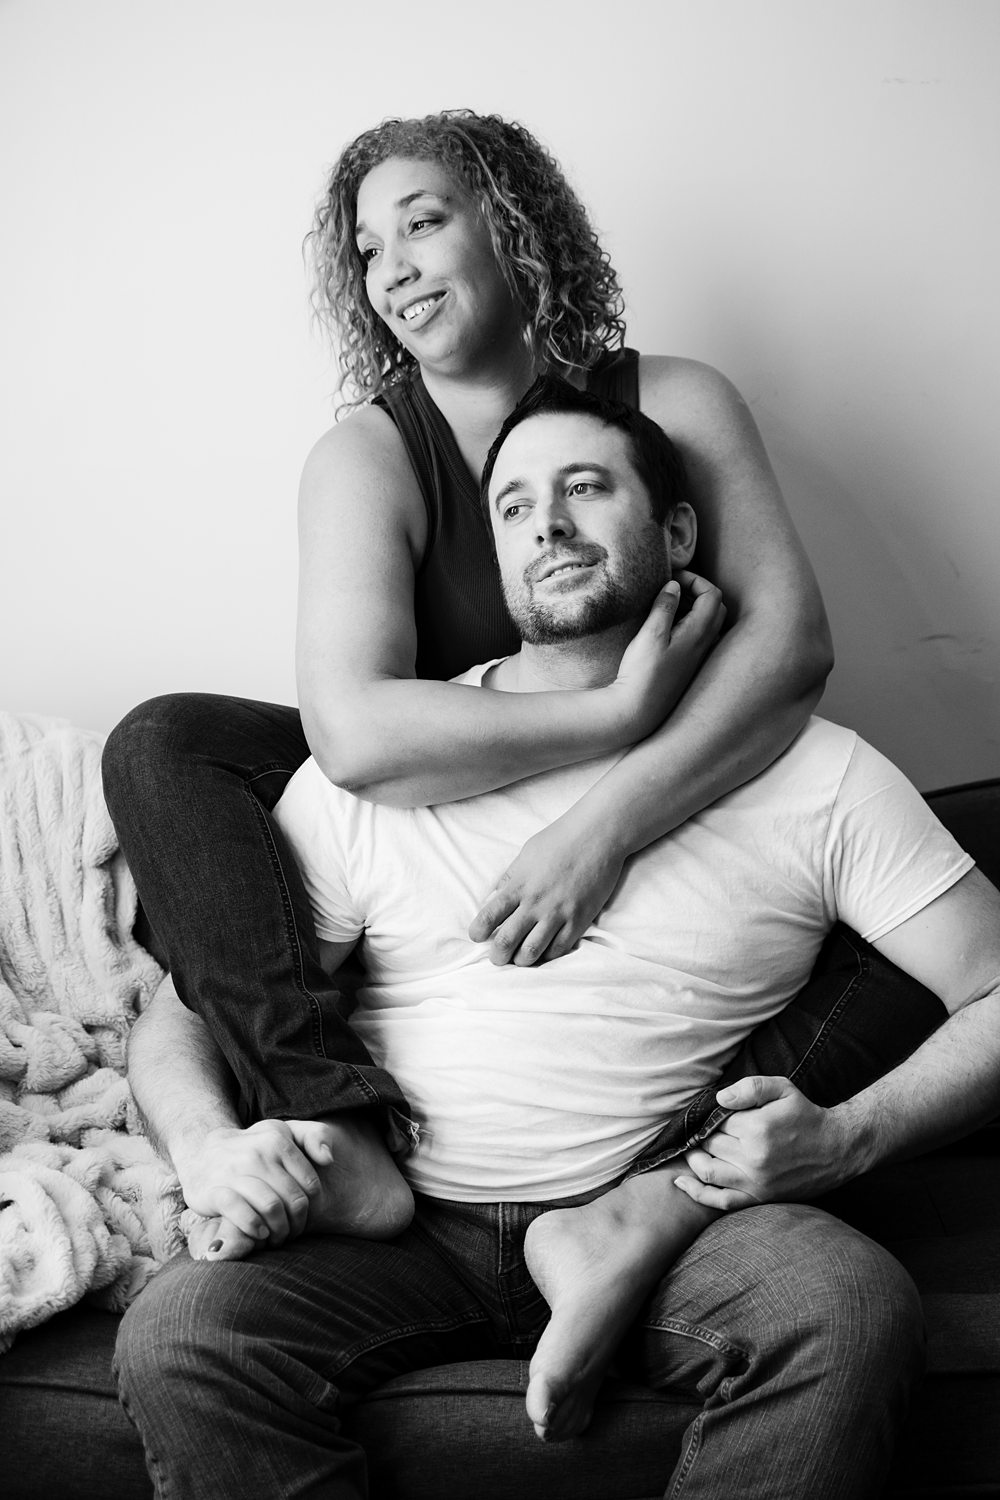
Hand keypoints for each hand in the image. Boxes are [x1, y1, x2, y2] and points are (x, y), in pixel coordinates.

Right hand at [175, 1117, 337, 1245]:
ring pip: (272, 1208)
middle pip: (293, 1199)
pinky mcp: (215, 1192)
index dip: (311, 1206)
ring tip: (277, 1237)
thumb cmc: (254, 1148)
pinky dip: (256, 1228)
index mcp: (277, 1138)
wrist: (203, 1154)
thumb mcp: (283, 1134)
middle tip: (291, 1233)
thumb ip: (313, 1136)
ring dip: (279, 1230)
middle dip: (297, 1224)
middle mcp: (257, 1152)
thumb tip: (329, 1159)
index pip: (310, 1184)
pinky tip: (259, 1233)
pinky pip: (244, 1215)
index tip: (303, 1215)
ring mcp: (234, 1172)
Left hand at [468, 812, 624, 964]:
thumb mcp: (525, 855)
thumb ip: (510, 879)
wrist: (596, 836)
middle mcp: (535, 903)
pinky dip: (547, 955)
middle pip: (506, 942)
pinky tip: (544, 951)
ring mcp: (558, 914)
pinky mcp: (579, 920)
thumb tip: (494, 898)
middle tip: (497, 956)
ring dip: (521, 961)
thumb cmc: (559, 840)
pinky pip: (558, 949)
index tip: (477, 936)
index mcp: (518, 885)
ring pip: (531, 953)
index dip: (477, 932)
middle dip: (497, 956)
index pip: (488, 917)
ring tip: (519, 958)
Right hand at [609, 572, 725, 741]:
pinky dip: (688, 623)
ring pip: (708, 622)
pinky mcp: (689, 666)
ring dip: (692, 608)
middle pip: (716, 607)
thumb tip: (675, 586)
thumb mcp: (651, 634)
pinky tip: (667, 628)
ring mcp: (699, 657)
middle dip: (697, 591)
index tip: (671, 579)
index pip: (713, 594)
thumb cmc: (642, 673)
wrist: (638, 710)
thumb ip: (665, 606)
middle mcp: (705, 644)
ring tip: (666, 606)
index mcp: (699, 633)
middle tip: (671, 590)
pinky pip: (699, 636)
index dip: (695, 580)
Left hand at [673, 1075, 853, 1211]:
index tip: (714, 1114)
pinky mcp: (759, 1198)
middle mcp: (754, 1158)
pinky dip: (697, 1193)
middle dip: (703, 1136)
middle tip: (704, 1130)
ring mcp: (756, 1182)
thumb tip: (719, 1098)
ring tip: (692, 1150)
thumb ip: (750, 1087)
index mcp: (758, 1128)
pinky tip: (681, 1183)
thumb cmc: (806, 1116)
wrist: (837, 1149)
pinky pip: (721, 1201)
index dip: (713, 1116)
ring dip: (693, 1160)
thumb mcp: (783, 1089)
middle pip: (709, 1144)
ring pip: (707, 1171)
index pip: (717, 1121)